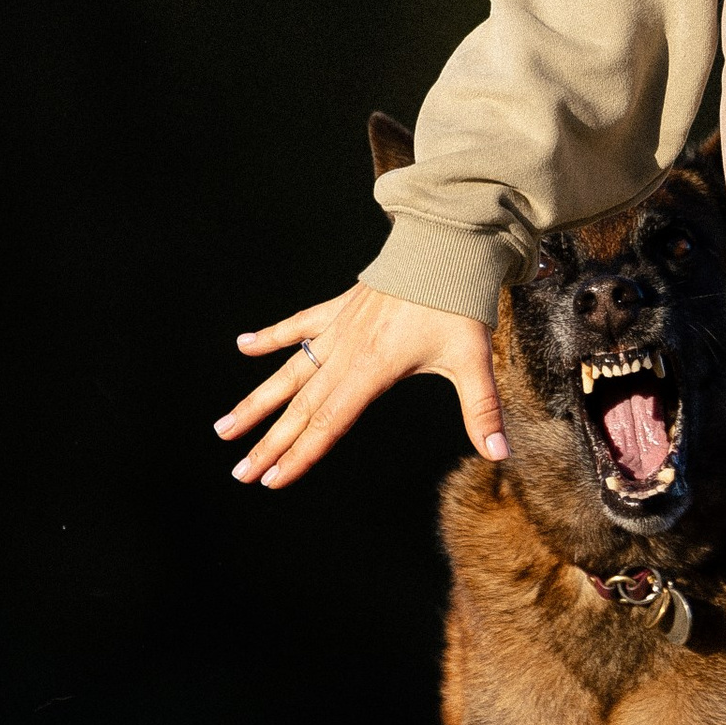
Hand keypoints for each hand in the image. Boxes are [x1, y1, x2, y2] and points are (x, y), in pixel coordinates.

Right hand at [214, 285, 505, 489]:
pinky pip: (298, 325)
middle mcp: (346, 353)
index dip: (300, 454)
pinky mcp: (339, 308)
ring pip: (289, 373)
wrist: (446, 243)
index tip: (272, 480)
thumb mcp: (474, 359)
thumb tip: (501, 455)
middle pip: (301, 408)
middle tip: (240, 474)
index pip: (329, 423)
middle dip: (269, 444)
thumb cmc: (459, 303)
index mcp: (372, 370)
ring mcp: (338, 329)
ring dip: (257, 402)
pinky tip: (242, 345)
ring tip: (224, 428)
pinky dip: (271, 336)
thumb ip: (483, 411)